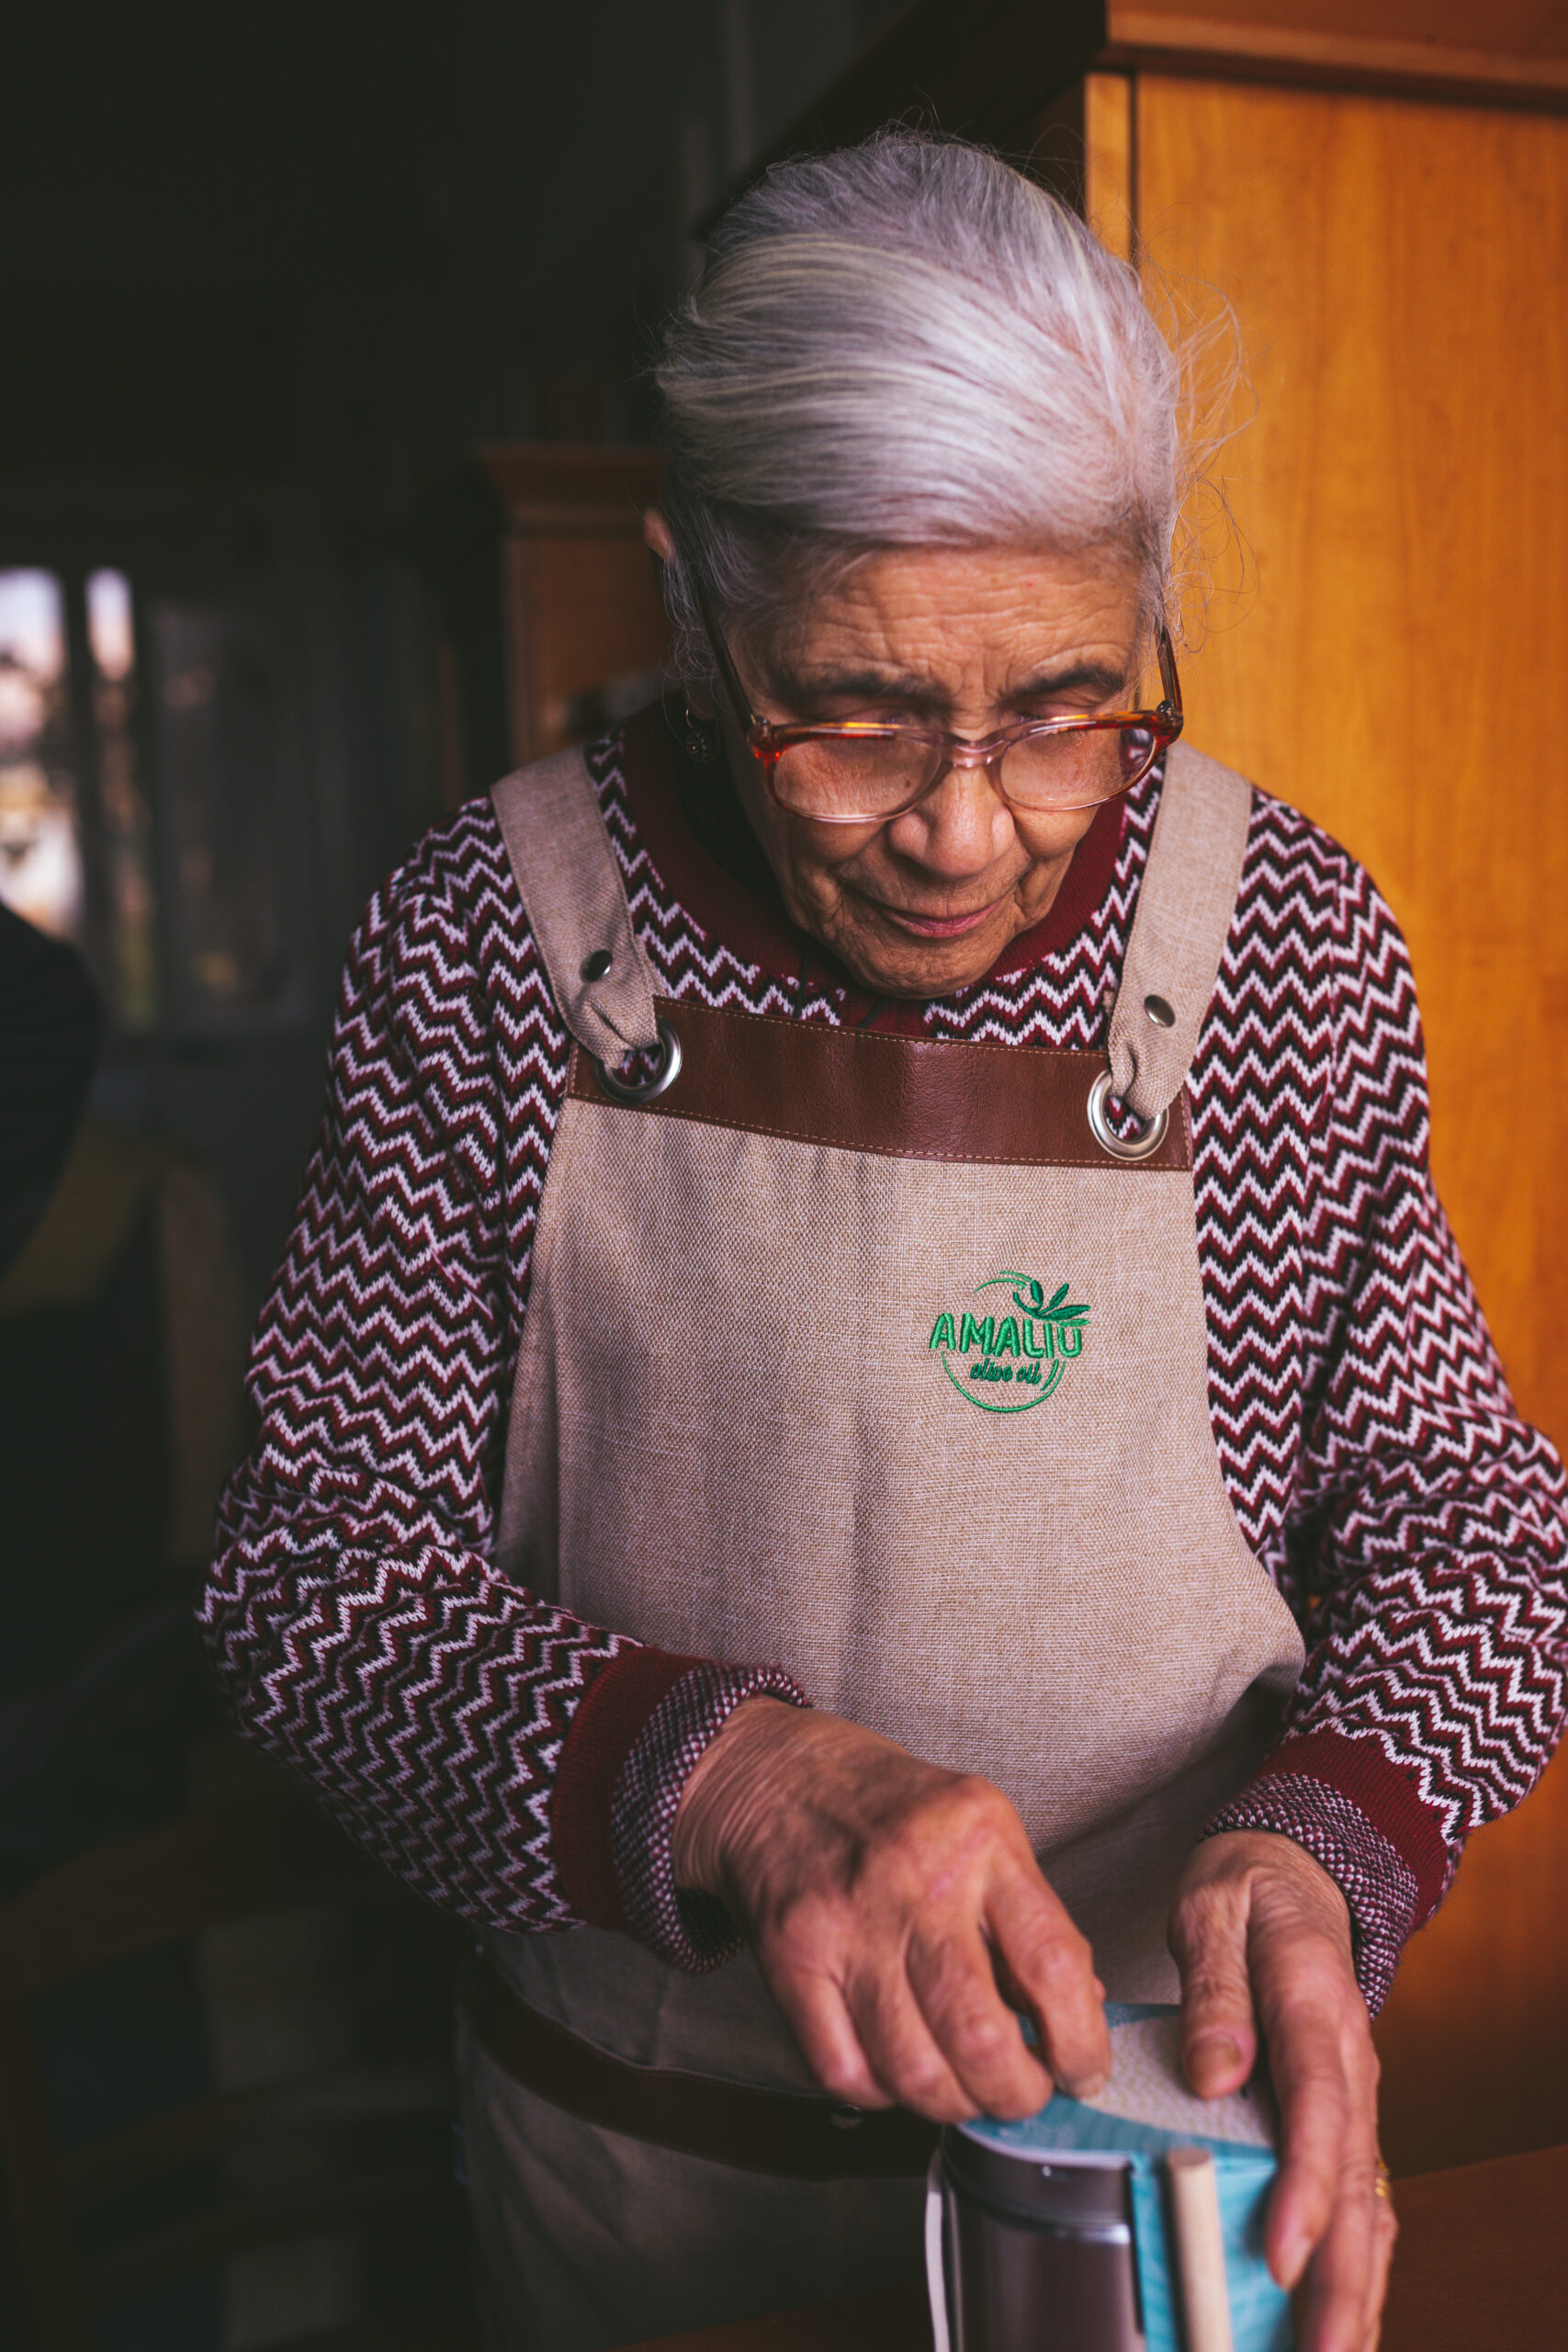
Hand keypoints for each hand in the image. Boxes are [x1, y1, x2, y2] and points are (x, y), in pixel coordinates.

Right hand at [672, 1698, 1110, 2122]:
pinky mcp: (792, 1962)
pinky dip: (882, 2094)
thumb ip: (1029, 1916)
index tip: (1083, 2069)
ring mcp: (847, 1925)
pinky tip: (896, 2067)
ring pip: (913, 2071)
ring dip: (954, 2104)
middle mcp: (914, 1881)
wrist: (776, 1775)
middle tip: (1024, 2092)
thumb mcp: (983, 1825)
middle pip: (980, 2037)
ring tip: (965, 2088)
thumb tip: (1078, 2013)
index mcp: (980, 1839)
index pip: (1053, 1965)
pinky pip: (844, 2072)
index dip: (1080, 2042)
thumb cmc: (887, 1804)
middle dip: (1017, 2094)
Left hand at [1170, 1831, 1394, 2351]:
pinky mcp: (1342, 2113)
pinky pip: (1360, 2194)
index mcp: (1316, 2004)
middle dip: (1343, 2273)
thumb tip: (1212, 2073)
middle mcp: (1350, 2059)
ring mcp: (1354, 2092)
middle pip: (1358, 2178)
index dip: (1305, 2186)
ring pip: (1369, 2200)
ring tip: (1331, 2351)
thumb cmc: (1246, 1891)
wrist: (1297, 1869)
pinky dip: (1356, 2259)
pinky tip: (1336, 2312)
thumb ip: (1214, 1990)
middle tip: (1322, 2348)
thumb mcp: (1212, 1911)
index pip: (1317, 2106)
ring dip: (1356, 2283)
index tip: (1282, 2251)